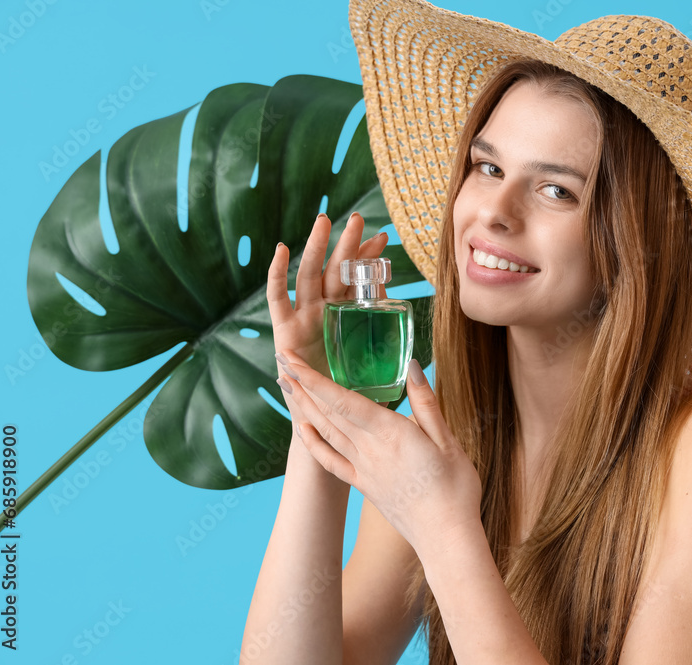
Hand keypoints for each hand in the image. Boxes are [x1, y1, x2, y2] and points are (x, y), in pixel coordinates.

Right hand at [266, 212, 389, 423]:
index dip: (369, 261)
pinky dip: (277, 274)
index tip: (384, 239)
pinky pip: (277, 299)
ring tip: (324, 221)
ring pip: (309, 276)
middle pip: (335, 272)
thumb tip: (414, 329)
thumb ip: (388, 346)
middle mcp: (324, 314)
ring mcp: (303, 320)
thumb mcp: (377, 366)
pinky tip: (281, 249)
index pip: (359, 282)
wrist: (328, 429)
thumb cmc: (355, 399)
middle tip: (357, 218)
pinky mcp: (283, 332)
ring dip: (316, 248)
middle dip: (345, 245)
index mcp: (348, 319)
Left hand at [276, 350, 483, 553]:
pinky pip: (330, 460)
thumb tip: (412, 365)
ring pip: (325, 431)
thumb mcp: (448, 441)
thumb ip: (427, 403)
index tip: (292, 359)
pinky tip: (302, 429)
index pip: (343, 400)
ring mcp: (362, 468)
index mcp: (391, 434)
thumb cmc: (454, 490)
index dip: (314, 378)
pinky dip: (313, 443)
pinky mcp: (363, 485)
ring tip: (285, 384)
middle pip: (327, 412)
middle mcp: (369, 450)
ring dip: (303, 406)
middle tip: (280, 359)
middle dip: (302, 384)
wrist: (445, 538)